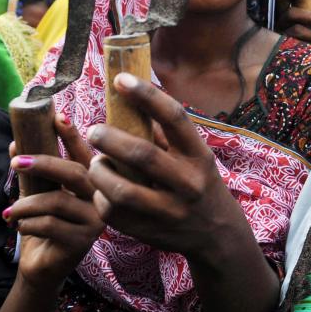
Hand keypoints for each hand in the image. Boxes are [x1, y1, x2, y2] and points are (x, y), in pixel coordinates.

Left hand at [4, 114, 103, 291]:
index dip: (73, 136)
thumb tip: (14, 145)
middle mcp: (102, 199)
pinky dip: (27, 224)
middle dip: (44, 164)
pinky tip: (21, 228)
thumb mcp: (37, 194)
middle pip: (75, 173)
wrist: (42, 266)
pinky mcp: (83, 241)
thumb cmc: (44, 226)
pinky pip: (49, 224)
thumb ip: (32, 173)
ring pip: (57, 201)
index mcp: (93, 184)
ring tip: (10, 213)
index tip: (57, 117)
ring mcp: (96, 220)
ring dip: (25, 205)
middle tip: (16, 163)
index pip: (85, 155)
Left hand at [86, 74, 253, 260]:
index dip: (147, 95)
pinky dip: (100, 197)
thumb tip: (131, 99)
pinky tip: (101, 189)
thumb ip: (167, 136)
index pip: (175, 118)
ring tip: (96, 163)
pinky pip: (114, 212)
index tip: (121, 79)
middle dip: (110, 138)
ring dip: (100, 172)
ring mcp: (170, 210)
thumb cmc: (199, 183)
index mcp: (199, 155)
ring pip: (121, 189)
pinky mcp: (150, 231)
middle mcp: (188, 182)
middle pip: (142, 154)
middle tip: (95, 130)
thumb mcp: (195, 158)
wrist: (216, 232)